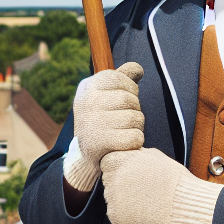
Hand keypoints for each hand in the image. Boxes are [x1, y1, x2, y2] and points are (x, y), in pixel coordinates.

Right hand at [63, 62, 144, 192]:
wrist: (84, 154)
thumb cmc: (102, 118)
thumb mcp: (106, 94)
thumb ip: (123, 78)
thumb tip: (138, 69)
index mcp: (87, 87)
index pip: (120, 79)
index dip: (130, 89)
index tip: (122, 100)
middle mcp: (86, 103)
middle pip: (131, 99)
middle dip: (135, 109)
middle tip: (123, 119)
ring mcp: (91, 123)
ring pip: (136, 118)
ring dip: (137, 126)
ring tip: (123, 131)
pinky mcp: (99, 144)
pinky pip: (135, 138)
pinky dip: (135, 142)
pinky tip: (124, 143)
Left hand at [101, 147, 220, 223]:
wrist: (183, 207)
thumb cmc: (174, 181)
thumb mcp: (155, 156)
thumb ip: (135, 154)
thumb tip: (125, 153)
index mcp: (122, 160)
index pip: (107, 161)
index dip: (119, 167)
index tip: (132, 174)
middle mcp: (114, 178)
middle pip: (108, 179)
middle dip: (120, 182)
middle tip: (140, 188)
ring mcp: (113, 198)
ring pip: (111, 196)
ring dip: (122, 197)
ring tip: (145, 199)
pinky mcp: (115, 216)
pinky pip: (115, 212)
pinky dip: (126, 213)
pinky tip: (143, 211)